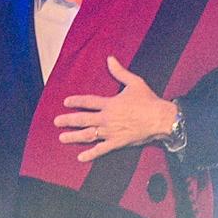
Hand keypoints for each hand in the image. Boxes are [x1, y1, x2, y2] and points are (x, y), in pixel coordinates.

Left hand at [54, 56, 177, 161]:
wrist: (160, 118)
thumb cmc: (149, 101)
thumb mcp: (134, 82)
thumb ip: (120, 72)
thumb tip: (110, 59)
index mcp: (110, 103)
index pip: (88, 101)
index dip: (76, 101)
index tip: (66, 102)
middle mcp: (107, 118)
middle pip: (83, 119)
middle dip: (68, 120)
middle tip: (56, 122)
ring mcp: (110, 132)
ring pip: (88, 135)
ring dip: (73, 137)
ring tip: (62, 138)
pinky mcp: (117, 142)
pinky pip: (101, 150)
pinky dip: (90, 154)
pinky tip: (80, 157)